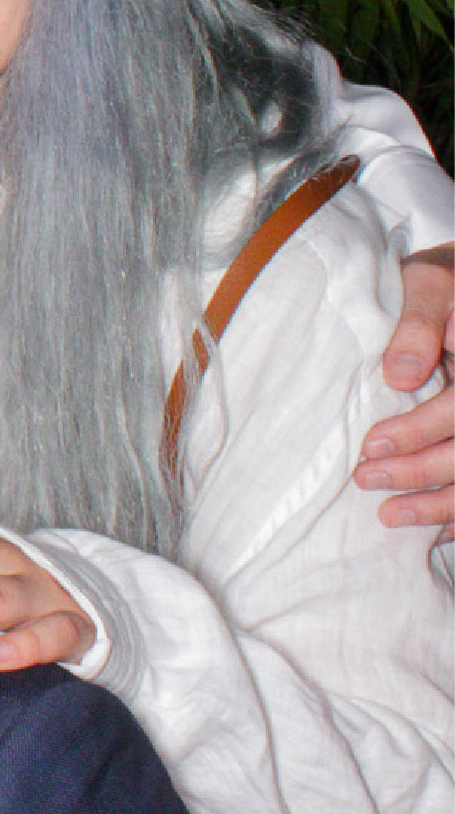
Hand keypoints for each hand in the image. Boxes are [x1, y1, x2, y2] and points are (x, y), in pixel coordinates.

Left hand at [357, 242, 454, 538]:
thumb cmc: (446, 282)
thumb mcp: (430, 282)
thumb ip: (418, 322)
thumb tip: (399, 376)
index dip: (422, 430)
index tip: (372, 444)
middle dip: (424, 472)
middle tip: (367, 481)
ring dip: (444, 505)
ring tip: (390, 517)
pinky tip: (432, 530)